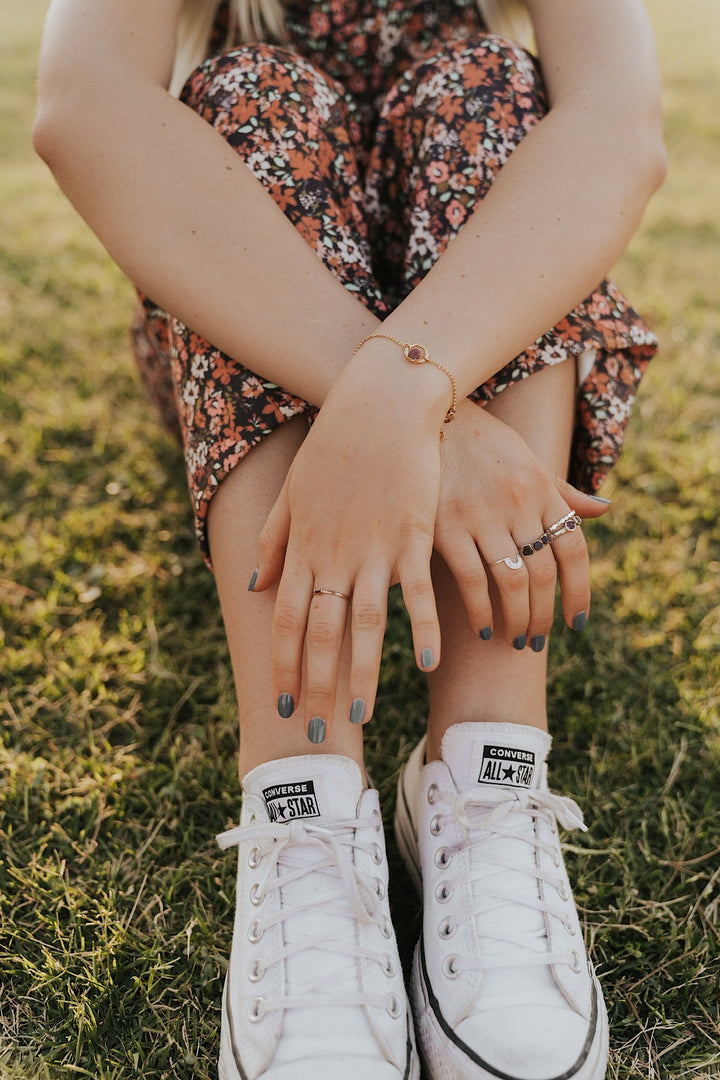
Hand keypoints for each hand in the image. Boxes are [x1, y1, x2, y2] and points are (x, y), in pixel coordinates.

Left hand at [250, 356, 447, 738]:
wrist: (376, 405)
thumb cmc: (331, 446)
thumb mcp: (291, 493)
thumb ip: (272, 542)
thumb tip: (254, 587)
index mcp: (303, 549)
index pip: (289, 620)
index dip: (286, 664)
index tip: (284, 702)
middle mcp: (333, 556)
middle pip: (321, 633)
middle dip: (316, 685)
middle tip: (315, 731)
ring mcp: (373, 548)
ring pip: (364, 624)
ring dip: (360, 673)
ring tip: (358, 717)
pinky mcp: (413, 535)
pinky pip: (416, 592)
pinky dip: (420, 628)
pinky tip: (424, 664)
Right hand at [434, 399, 608, 647]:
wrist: (428, 416)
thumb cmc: (482, 444)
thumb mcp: (529, 461)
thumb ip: (563, 493)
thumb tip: (604, 509)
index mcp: (542, 489)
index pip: (574, 551)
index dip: (580, 593)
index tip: (576, 623)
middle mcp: (519, 502)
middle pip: (545, 574)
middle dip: (545, 616)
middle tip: (537, 641)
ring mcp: (482, 514)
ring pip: (513, 582)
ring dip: (518, 620)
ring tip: (514, 641)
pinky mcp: (445, 526)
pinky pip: (472, 580)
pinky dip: (481, 611)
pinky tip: (481, 628)